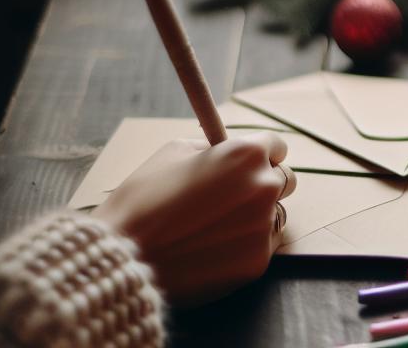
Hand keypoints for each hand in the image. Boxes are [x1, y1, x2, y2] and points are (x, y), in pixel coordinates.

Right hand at [94, 133, 296, 305]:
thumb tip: (226, 150)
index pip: (276, 146)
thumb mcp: (173, 152)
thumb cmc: (142, 200)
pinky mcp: (258, 262)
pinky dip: (245, 245)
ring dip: (256, 216)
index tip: (246, 165)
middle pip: (284, 180)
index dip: (259, 154)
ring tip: (216, 226)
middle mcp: (264, 187)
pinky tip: (213, 248)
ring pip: (274, 215)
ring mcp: (263, 226)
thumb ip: (212, 148)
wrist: (123, 257)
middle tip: (231, 197)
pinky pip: (262, 246)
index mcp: (246, 155)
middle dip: (262, 183)